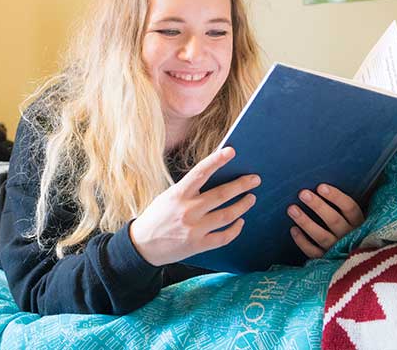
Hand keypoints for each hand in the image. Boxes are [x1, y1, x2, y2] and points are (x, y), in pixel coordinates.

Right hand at [129, 147, 259, 266]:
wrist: (141, 246)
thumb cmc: (156, 217)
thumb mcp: (168, 197)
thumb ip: (189, 190)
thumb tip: (217, 180)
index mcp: (178, 194)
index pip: (200, 172)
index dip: (217, 160)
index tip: (231, 152)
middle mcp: (187, 210)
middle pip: (221, 194)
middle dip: (242, 185)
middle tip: (255, 179)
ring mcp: (194, 229)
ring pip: (227, 215)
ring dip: (242, 205)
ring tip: (251, 198)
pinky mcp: (198, 245)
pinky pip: (223, 237)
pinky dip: (235, 229)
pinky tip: (240, 222)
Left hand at [287, 184, 364, 258]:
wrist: (358, 264)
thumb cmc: (353, 232)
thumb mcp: (356, 220)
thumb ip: (345, 207)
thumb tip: (322, 185)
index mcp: (360, 224)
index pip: (350, 208)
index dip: (336, 197)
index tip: (320, 186)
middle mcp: (350, 237)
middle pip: (334, 220)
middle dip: (318, 206)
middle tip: (303, 193)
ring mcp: (339, 250)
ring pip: (321, 236)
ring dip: (306, 222)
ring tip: (291, 209)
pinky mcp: (328, 260)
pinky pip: (313, 252)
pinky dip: (302, 242)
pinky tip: (293, 230)